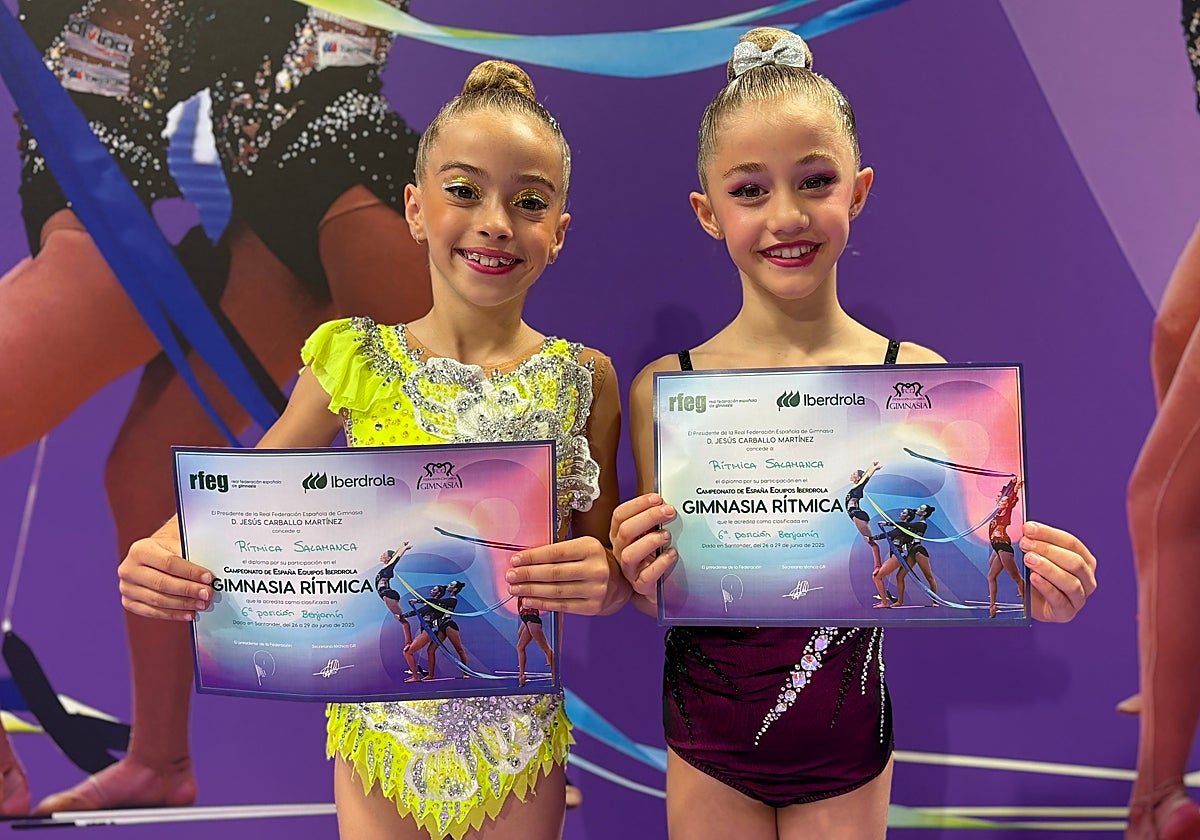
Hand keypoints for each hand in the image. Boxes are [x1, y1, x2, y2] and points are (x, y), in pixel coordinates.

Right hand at [117, 522, 213, 620]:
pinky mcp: (129, 602)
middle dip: (188, 590)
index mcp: (140, 550)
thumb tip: (208, 574)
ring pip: (157, 600)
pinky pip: (152, 612)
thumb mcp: (178, 543)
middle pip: (162, 583)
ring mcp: (126, 587)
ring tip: (202, 604)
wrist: (153, 553)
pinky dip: (173, 614)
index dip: (190, 572)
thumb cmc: (169, 548)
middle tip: (207, 594)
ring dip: (183, 604)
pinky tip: (189, 614)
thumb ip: (190, 555)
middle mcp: (128, 569)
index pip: (169, 563)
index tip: (208, 578)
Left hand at [505, 536, 628, 615]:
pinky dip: (542, 603)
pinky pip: (562, 606)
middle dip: (527, 575)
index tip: (515, 560)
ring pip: (556, 591)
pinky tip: (528, 601)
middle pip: (554, 573)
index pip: (555, 553)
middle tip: (510, 576)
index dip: (532, 557)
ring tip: (515, 589)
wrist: (619, 583)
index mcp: (591, 548)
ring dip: (531, 590)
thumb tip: (525, 562)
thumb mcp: (582, 548)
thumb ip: (558, 553)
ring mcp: (596, 589)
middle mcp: (596, 568)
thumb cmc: (593, 562)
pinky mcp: (593, 607)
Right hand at [610, 493, 678, 604]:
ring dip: (650, 541)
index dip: (637, 504)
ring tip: (667, 535)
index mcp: (620, 535)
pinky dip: (660, 563)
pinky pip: (646, 576)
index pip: (620, 515)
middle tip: (669, 511)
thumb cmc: (652, 555)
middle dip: (648, 517)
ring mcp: (629, 569)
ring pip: (630, 554)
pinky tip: (672, 554)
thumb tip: (667, 503)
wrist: (656, 585)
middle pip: (625, 530)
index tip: (656, 498)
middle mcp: (620, 550)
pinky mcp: (641, 585)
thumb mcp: (649, 534)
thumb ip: (653, 520)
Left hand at [1021, 521, 1096, 622]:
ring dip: (1048, 568)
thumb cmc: (1035, 575)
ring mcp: (1079, 598)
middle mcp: (1087, 579)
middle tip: (1025, 543)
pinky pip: (1060, 600)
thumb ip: (1034, 544)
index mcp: (1085, 561)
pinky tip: (1034, 578)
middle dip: (1048, 550)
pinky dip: (1046, 587)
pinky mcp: (1066, 613)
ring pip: (1070, 581)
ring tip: (1029, 559)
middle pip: (1074, 561)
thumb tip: (1025, 528)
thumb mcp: (1036, 557)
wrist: (1030, 603)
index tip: (1029, 528)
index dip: (1050, 534)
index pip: (1072, 543)